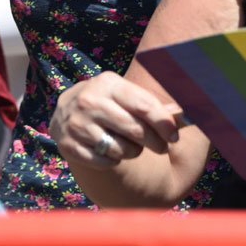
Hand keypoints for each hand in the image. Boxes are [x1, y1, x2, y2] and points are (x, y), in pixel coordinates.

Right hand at [49, 71, 181, 169]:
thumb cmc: (107, 102)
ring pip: (121, 149)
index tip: (174, 136)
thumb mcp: (124, 95)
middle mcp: (90, 101)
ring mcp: (76, 124)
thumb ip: (149, 104)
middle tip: (162, 147)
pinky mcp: (68, 145)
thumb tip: (179, 114)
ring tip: (132, 146)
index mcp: (108, 83)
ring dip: (133, 152)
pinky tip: (112, 151)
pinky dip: (113, 161)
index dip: (163, 123)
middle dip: (154, 142)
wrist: (66, 111)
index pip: (143, 106)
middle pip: (135, 130)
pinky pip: (104, 162)